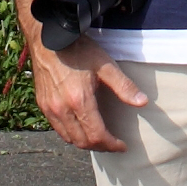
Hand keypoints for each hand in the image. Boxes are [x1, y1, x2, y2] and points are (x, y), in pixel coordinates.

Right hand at [22, 0, 148, 153]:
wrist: (48, 38)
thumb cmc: (78, 50)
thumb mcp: (105, 65)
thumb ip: (124, 86)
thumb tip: (143, 102)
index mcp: (80, 101)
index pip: (97, 136)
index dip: (112, 145)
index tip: (122, 145)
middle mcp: (62, 109)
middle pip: (82, 142)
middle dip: (100, 147)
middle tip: (113, 144)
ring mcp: (50, 109)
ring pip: (68, 139)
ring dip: (85, 143)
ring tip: (99, 138)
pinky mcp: (43, 105)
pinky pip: (58, 129)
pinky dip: (71, 134)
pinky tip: (81, 126)